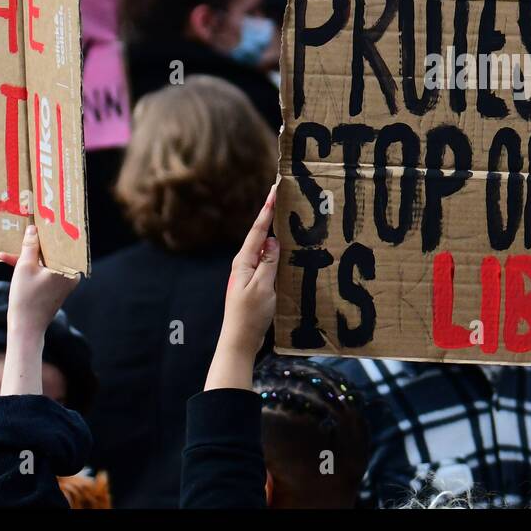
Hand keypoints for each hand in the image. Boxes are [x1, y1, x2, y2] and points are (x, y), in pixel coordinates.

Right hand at [0, 225, 78, 395]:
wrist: (26, 328)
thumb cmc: (26, 298)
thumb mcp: (24, 268)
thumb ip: (29, 246)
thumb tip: (33, 229)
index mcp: (69, 266)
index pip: (63, 241)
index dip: (52, 229)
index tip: (46, 215)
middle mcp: (71, 273)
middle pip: (54, 250)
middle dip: (37, 241)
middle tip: (27, 225)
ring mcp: (64, 280)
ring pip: (46, 260)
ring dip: (28, 254)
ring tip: (10, 248)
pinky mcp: (55, 287)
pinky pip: (43, 270)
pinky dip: (30, 266)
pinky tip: (10, 260)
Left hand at [206, 185, 279, 390]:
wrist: (239, 341)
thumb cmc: (249, 316)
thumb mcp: (262, 287)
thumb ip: (268, 263)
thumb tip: (272, 240)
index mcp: (244, 261)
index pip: (258, 229)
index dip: (268, 209)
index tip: (276, 189)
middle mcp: (245, 264)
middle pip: (261, 234)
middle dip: (272, 215)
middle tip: (285, 196)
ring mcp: (250, 273)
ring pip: (266, 247)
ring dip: (277, 233)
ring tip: (290, 217)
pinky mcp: (257, 283)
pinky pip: (270, 261)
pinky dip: (279, 252)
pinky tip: (289, 250)